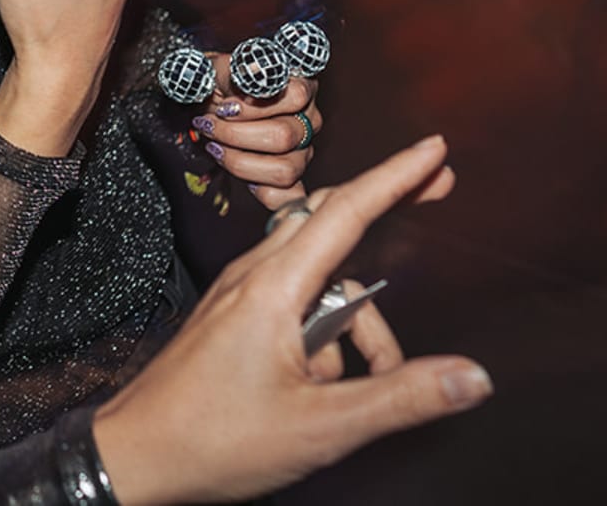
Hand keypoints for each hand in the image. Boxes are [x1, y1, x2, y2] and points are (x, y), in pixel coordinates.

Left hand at [87, 135, 488, 505]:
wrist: (133, 458)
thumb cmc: (213, 440)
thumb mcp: (322, 427)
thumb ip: (401, 398)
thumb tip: (474, 376)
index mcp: (272, 289)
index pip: (346, 213)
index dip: (395, 177)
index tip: (434, 148)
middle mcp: (253, 278)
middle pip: (332, 226)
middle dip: (385, 209)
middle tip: (440, 191)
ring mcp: (239, 297)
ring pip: (320, 281)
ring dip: (356, 325)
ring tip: (361, 390)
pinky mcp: (233, 321)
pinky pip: (294, 305)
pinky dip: (326, 334)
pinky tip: (323, 388)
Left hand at [193, 62, 321, 207]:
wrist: (205, 104)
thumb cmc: (216, 84)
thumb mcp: (218, 69)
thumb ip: (236, 70)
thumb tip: (252, 76)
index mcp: (299, 85)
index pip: (295, 96)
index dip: (254, 106)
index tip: (223, 108)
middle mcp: (308, 118)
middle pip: (284, 137)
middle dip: (235, 135)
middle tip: (209, 126)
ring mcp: (303, 150)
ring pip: (285, 170)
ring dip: (240, 162)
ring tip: (217, 148)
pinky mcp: (294, 178)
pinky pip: (288, 197)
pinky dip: (262, 192)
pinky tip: (242, 177)